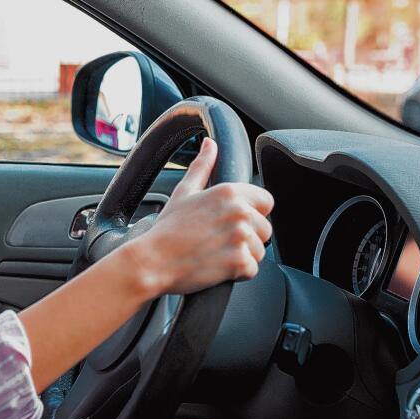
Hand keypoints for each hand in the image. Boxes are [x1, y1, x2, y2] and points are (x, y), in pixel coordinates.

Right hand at [131, 138, 273, 294]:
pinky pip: (252, 269)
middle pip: (265, 229)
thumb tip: (210, 145)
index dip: (253, 213)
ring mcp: (241, 237)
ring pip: (259, 251)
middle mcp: (240, 212)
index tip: (232, 222)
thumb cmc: (167, 229)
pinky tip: (216, 266)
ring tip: (215, 254)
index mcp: (230, 192)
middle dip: (247, 238)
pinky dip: (237, 273)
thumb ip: (202, 166)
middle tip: (218, 241)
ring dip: (242, 256)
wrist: (153, 261)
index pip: (266, 202)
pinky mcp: (240, 262)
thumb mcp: (184, 192)